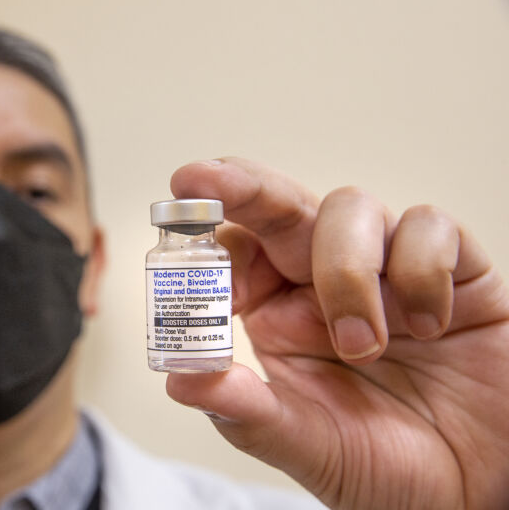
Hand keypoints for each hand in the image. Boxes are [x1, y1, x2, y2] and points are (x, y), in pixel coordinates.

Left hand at [165, 158, 508, 509]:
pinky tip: (430, 325)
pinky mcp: (452, 269)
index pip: (234, 248)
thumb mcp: (307, 447)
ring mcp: (386, 270)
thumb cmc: (386, 468)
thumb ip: (247, 414)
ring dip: (347, 271)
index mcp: (276, 314)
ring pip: (350, 208)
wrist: (479, 491)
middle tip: (208, 180)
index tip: (189, 237)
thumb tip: (180, 378)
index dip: (208, 234)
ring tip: (364, 348)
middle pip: (280, 206)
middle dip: (244, 188)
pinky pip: (429, 227)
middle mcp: (323, 281)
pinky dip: (422, 269)